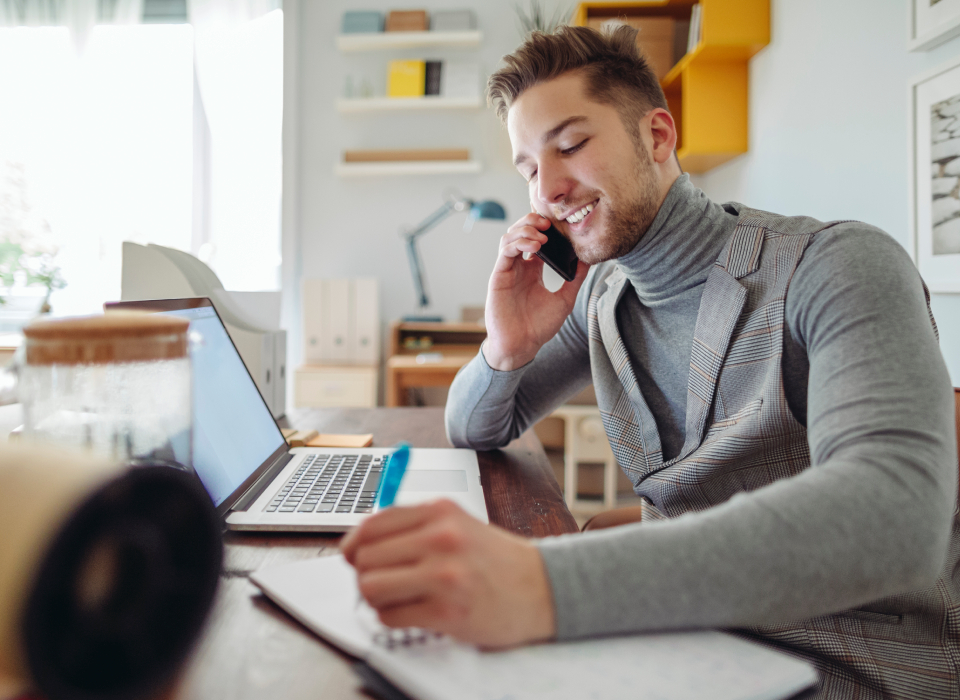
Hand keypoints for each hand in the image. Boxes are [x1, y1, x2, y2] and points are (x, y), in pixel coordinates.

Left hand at [340, 499, 555, 648]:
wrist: (542, 588)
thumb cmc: (495, 559)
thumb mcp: (456, 524)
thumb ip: (412, 527)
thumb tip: (357, 544)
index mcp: (440, 511)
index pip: (372, 524)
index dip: (353, 544)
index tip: (352, 556)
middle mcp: (440, 538)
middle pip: (364, 557)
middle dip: (365, 573)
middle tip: (383, 581)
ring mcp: (443, 575)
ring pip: (370, 587)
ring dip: (376, 597)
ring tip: (397, 597)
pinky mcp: (446, 612)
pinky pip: (389, 616)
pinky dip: (394, 618)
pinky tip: (415, 612)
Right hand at [483, 213, 589, 370]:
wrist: (521, 346)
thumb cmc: (539, 327)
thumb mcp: (565, 300)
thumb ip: (576, 279)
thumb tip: (589, 259)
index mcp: (532, 271)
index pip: (536, 240)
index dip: (545, 228)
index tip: (560, 225)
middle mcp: (518, 267)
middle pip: (520, 232)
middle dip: (533, 222)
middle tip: (549, 222)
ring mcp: (507, 270)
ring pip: (510, 237)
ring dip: (525, 229)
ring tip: (543, 234)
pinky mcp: (498, 276)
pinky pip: (505, 251)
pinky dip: (519, 242)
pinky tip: (535, 245)